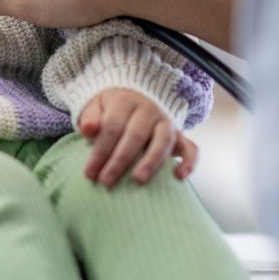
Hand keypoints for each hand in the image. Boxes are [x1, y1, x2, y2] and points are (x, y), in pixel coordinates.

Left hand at [78, 87, 198, 187]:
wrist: (134, 98)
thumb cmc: (110, 110)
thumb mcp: (96, 107)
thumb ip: (91, 117)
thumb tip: (88, 129)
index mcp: (126, 102)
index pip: (113, 127)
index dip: (100, 151)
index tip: (90, 173)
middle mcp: (149, 110)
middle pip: (136, 135)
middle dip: (120, 160)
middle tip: (107, 181)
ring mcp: (166, 123)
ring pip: (163, 141)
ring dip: (151, 161)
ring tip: (138, 180)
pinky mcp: (179, 136)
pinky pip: (190, 148)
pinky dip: (189, 162)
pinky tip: (179, 177)